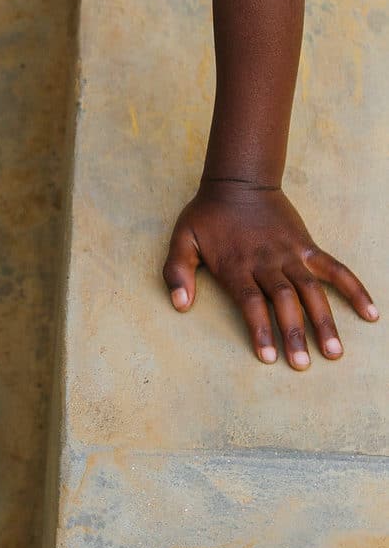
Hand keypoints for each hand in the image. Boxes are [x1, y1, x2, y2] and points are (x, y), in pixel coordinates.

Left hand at [164, 182, 376, 366]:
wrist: (238, 182)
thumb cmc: (207, 215)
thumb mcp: (182, 239)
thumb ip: (177, 271)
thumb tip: (179, 304)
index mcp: (236, 265)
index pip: (250, 302)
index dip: (260, 329)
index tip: (268, 356)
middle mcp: (266, 262)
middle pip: (283, 301)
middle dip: (293, 333)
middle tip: (302, 365)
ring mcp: (290, 254)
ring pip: (311, 291)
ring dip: (324, 321)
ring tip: (335, 352)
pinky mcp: (307, 246)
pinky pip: (335, 269)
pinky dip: (354, 289)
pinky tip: (370, 312)